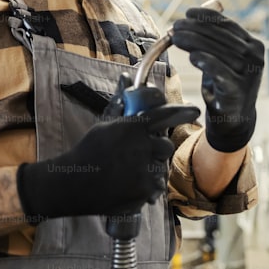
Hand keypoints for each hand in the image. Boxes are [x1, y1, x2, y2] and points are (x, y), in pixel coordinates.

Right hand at [16, 97, 195, 219]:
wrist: (73, 184)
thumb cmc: (88, 151)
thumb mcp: (103, 124)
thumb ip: (120, 102)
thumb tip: (125, 77)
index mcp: (131, 127)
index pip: (165, 115)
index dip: (183, 111)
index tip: (195, 110)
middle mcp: (140, 147)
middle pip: (166, 146)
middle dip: (158, 149)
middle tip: (142, 153)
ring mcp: (143, 170)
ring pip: (162, 168)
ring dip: (152, 169)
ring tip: (131, 171)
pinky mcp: (142, 191)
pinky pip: (156, 187)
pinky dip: (147, 188)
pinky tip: (130, 185)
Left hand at [171, 7, 264, 151]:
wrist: (234, 118)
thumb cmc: (225, 83)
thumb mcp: (223, 57)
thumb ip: (214, 39)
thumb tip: (192, 16)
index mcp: (253, 45)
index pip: (228, 25)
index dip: (207, 17)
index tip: (188, 13)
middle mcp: (255, 58)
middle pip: (221, 36)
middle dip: (195, 28)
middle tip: (175, 26)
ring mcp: (248, 74)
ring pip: (218, 52)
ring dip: (194, 42)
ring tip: (176, 37)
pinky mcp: (238, 90)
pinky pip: (220, 72)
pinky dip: (206, 62)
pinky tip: (192, 56)